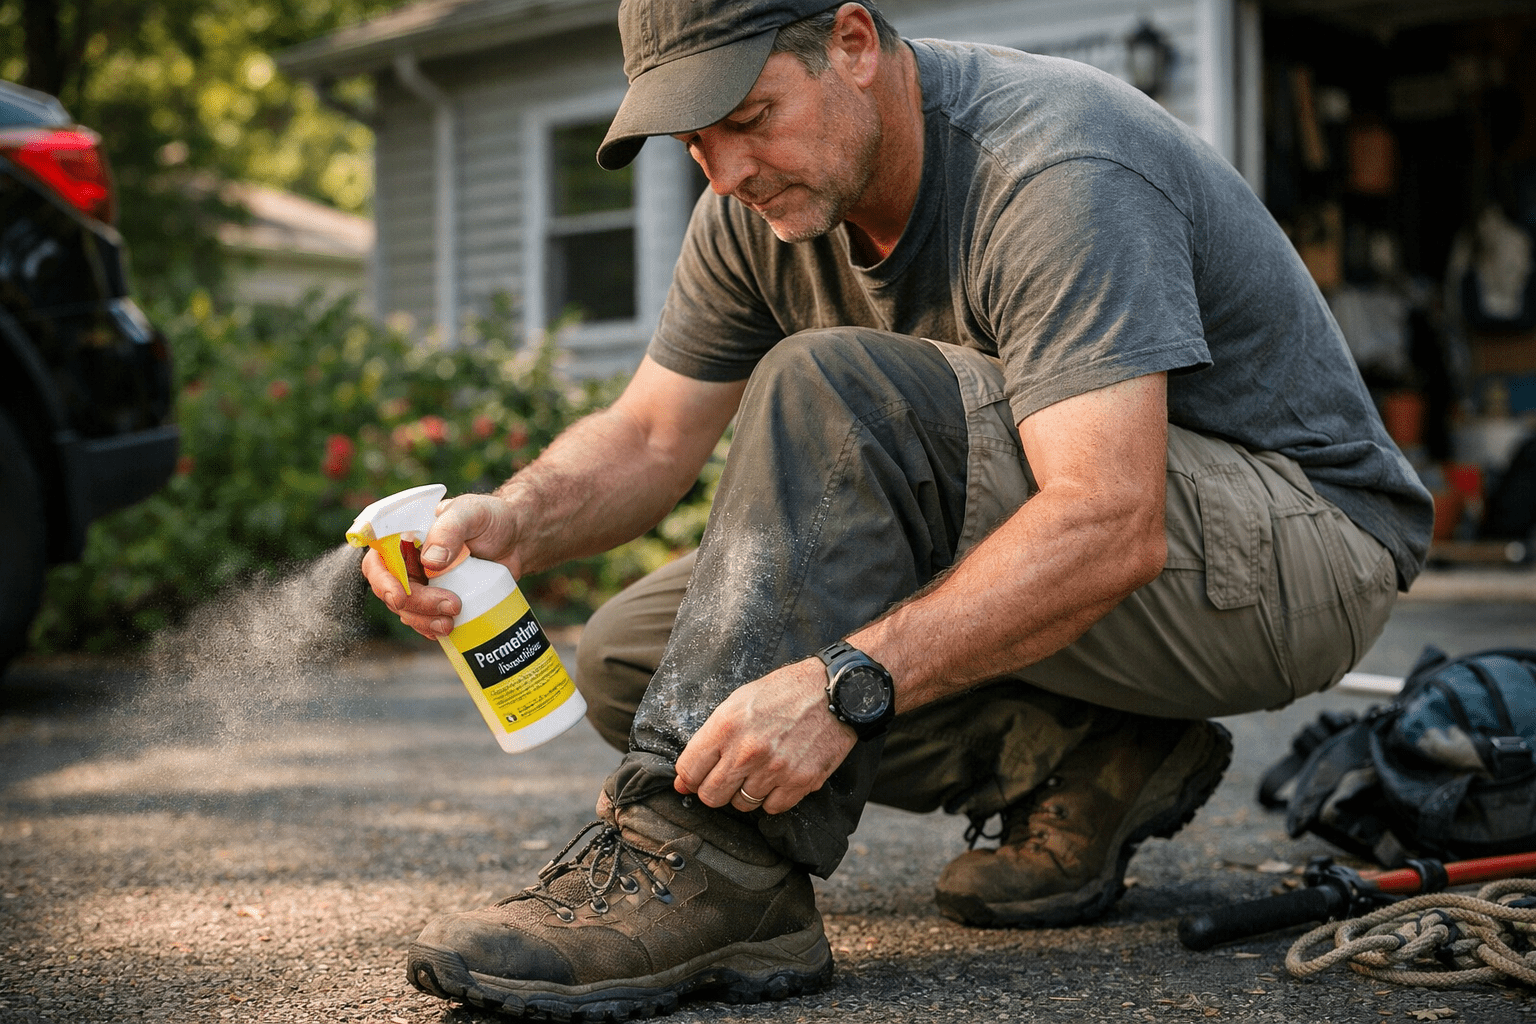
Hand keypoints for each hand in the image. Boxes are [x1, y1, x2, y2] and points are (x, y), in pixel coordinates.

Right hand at [358, 492, 522, 638]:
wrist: (517, 539)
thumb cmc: (491, 518)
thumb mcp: (471, 513)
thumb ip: (450, 529)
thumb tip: (430, 562)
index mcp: (406, 535)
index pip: (379, 559)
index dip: (382, 580)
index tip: (400, 597)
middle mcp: (408, 560)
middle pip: (392, 591)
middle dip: (416, 605)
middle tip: (451, 606)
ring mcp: (423, 582)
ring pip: (407, 610)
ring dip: (423, 621)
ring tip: (451, 622)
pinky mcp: (439, 598)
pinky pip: (425, 619)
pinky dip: (431, 629)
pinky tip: (447, 631)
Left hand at [673, 658, 856, 814]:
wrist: (835, 691)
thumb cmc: (785, 692)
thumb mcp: (739, 701)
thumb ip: (710, 738)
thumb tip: (684, 779)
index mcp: (726, 725)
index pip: (689, 770)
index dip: (689, 777)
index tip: (695, 778)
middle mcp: (747, 751)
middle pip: (711, 796)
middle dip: (715, 789)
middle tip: (728, 777)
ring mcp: (774, 769)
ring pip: (742, 804)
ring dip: (747, 792)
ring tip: (760, 769)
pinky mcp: (800, 782)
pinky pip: (772, 808)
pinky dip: (773, 797)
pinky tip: (779, 776)